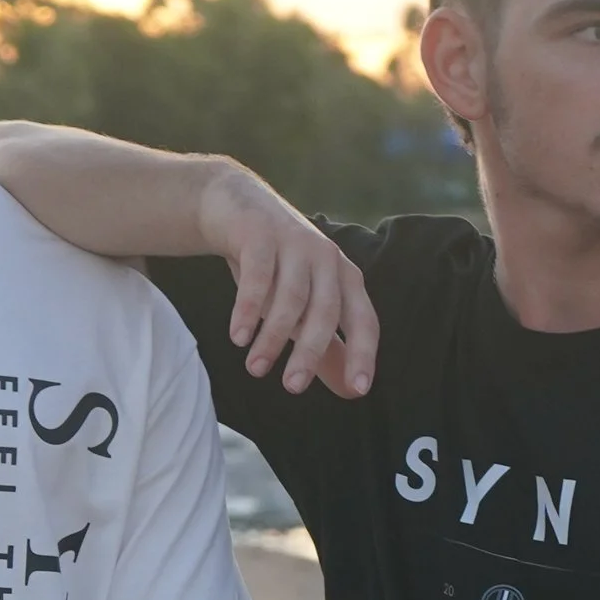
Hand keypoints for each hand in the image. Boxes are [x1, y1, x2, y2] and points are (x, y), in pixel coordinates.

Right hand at [194, 163, 377, 397]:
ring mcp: (294, 243)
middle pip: (325, 311)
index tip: (359, 390)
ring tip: (255, 369)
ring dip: (273, 337)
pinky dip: (247, 309)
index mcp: (345, 278)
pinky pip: (257, 277)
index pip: (363, 320)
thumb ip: (329, 349)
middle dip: (310, 353)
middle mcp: (326, 259)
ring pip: (290, 298)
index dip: (362, 354)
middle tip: (292, 388)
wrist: (236, 207)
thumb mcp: (305, 308)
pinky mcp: (260, 235)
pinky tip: (238, 337)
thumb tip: (352, 392)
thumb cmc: (277, 267)